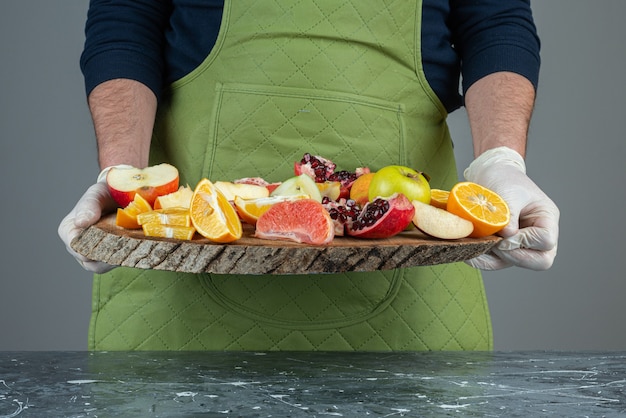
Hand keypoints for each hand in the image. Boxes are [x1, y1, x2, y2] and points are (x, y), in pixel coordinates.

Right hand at [58, 167, 127, 272]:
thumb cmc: (104, 193)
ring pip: (103, 266)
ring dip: (118, 258)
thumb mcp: (96, 194)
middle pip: (89, 262)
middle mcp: (79, 245)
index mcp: (69, 230)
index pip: (75, 247)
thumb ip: (88, 206)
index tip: (108, 241)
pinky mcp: (110, 255)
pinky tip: (136, 249)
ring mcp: (94, 253)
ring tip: (132, 247)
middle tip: (125, 245)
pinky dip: (126, 257)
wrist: (122, 196)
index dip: (89, 248)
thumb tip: (81, 222)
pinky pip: (115, 263)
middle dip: (107, 255)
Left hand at [463, 147, 559, 270]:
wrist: (491, 175)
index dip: (525, 241)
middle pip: (540, 261)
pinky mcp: (503, 248)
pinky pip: (496, 262)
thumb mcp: (508, 191)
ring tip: (477, 246)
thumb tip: (507, 236)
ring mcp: (521, 245)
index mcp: (546, 219)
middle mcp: (537, 236)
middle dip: (515, 256)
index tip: (505, 233)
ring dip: (495, 258)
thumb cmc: (505, 179)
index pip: (546, 241)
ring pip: (515, 264)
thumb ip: (509, 214)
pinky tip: (469, 252)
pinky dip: (482, 259)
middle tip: (494, 243)